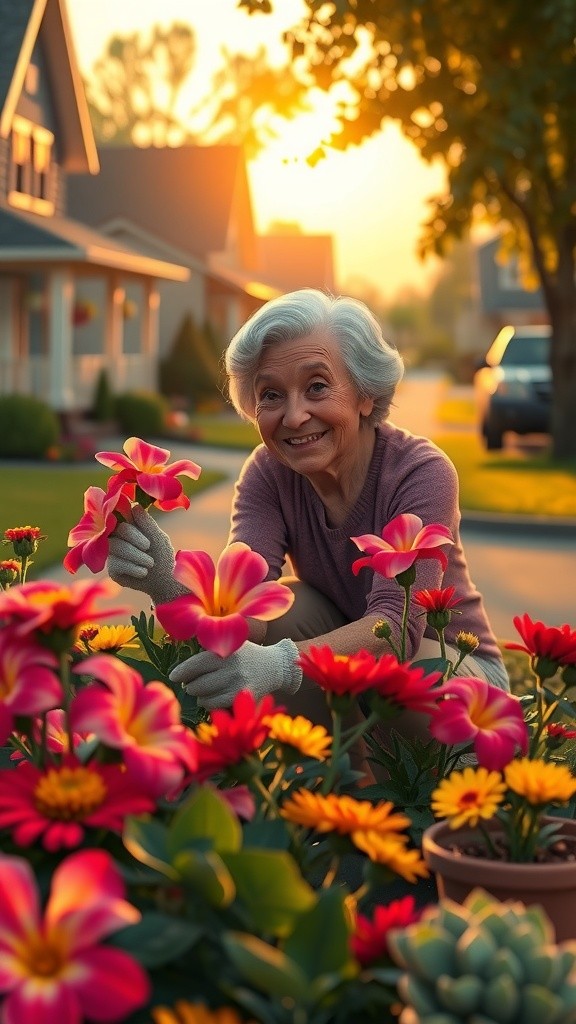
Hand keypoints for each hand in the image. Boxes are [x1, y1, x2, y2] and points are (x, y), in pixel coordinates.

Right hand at [107, 504, 187, 604]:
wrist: (164, 581)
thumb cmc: (163, 555)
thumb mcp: (159, 538)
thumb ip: (147, 523)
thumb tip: (134, 505)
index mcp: (131, 525)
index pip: (122, 513)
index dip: (124, 511)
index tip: (131, 513)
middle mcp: (119, 536)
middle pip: (119, 529)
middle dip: (135, 537)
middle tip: (148, 546)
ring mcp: (113, 552)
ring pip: (115, 546)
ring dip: (136, 555)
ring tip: (150, 563)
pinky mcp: (112, 568)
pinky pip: (116, 563)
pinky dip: (133, 568)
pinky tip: (143, 572)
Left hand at [169, 639, 301, 708]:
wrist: (276, 666)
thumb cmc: (246, 655)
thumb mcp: (231, 644)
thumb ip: (210, 650)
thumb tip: (182, 667)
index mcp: (225, 652)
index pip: (196, 664)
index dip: (181, 672)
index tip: (173, 676)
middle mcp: (231, 668)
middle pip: (197, 684)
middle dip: (189, 685)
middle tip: (190, 684)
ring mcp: (237, 685)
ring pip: (204, 697)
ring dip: (199, 696)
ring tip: (202, 691)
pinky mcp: (243, 699)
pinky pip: (216, 706)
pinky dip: (209, 704)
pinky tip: (212, 698)